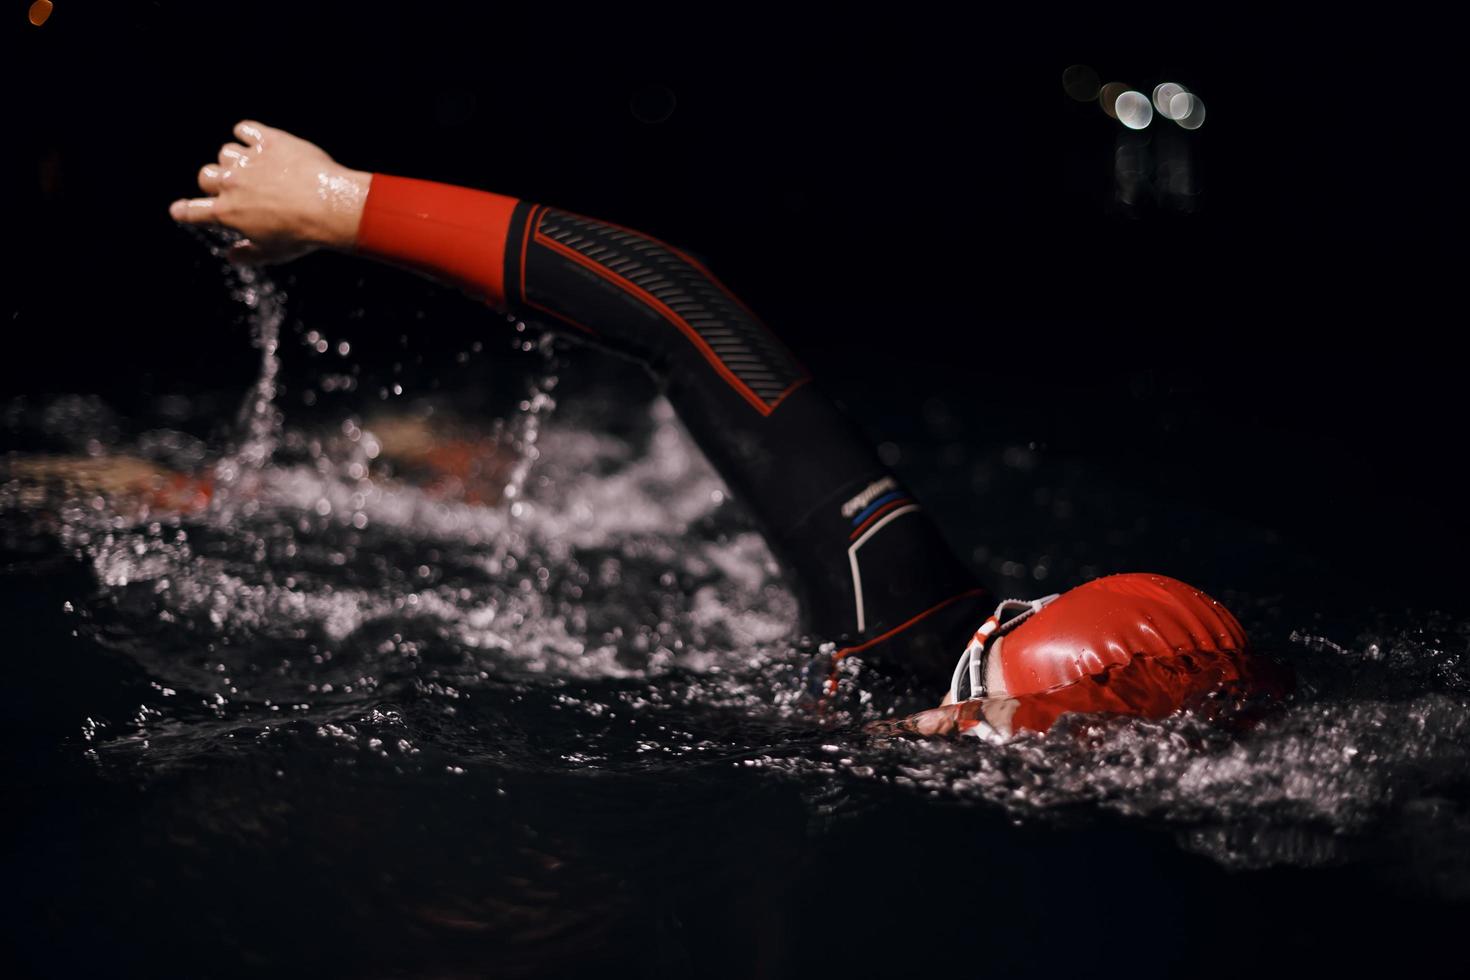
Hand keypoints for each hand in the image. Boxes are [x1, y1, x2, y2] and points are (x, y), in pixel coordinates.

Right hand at [168, 121, 370, 263]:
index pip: (195, 211)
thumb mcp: (274, 253)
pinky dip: (247, 134)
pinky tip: (258, 142)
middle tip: (235, 188)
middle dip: (214, 181)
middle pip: (205, 175)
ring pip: (226, 152)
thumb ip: (248, 255)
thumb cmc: (303, 234)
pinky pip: (245, 129)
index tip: (178, 210)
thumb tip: (232, 255)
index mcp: (228, 213)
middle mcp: (232, 183)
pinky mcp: (269, 141)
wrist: (329, 206)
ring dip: (235, 160)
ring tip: (257, 169)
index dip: (184, 211)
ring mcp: (249, 160)